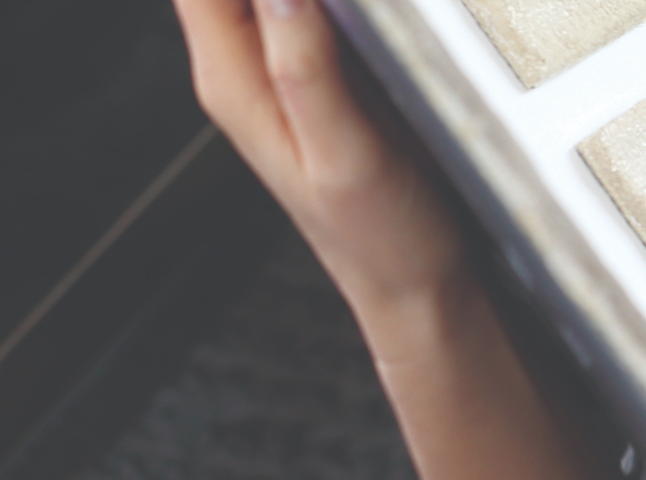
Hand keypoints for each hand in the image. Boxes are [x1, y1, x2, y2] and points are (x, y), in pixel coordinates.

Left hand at [178, 0, 464, 303]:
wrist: (413, 286)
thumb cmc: (377, 236)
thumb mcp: (343, 152)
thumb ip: (306, 66)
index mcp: (232, 80)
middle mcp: (244, 66)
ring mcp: (281, 65)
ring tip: (360, 2)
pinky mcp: (320, 68)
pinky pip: (307, 1)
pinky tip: (361, 2)